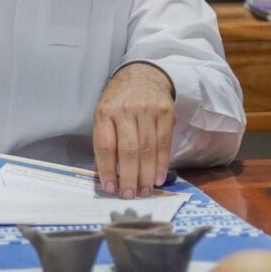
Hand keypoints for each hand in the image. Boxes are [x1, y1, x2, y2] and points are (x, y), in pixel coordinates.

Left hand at [93, 62, 174, 198]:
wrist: (142, 76)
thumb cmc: (119, 101)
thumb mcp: (104, 114)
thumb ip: (106, 140)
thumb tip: (107, 176)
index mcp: (105, 111)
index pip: (106, 146)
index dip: (108, 170)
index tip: (110, 188)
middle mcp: (126, 110)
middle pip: (129, 150)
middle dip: (129, 177)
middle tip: (129, 195)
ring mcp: (147, 110)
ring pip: (148, 149)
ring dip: (146, 175)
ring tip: (144, 192)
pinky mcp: (166, 112)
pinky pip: (164, 143)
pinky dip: (161, 164)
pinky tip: (157, 178)